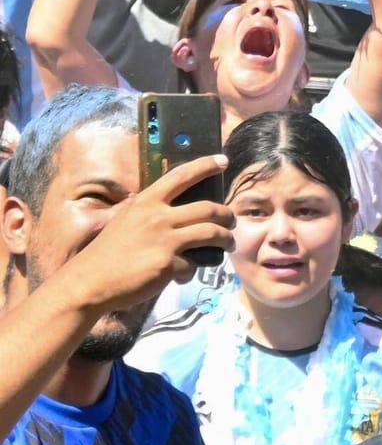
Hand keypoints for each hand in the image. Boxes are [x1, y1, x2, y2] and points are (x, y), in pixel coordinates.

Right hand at [57, 155, 234, 312]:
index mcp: (146, 202)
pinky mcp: (168, 264)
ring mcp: (165, 240)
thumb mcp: (125, 220)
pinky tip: (184, 274)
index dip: (205, 165)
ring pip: (212, 233)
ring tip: (228, 244)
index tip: (223, 160)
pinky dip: (193, 269)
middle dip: (227, 215)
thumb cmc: (105, 253)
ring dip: (226, 239)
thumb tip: (175, 211)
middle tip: (232, 220)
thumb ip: (149, 212)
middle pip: (209, 208)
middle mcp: (158, 216)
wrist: (87, 284)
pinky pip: (193, 264)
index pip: (181, 175)